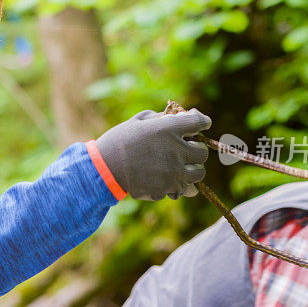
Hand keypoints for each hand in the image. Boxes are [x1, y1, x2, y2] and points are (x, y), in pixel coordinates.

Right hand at [95, 109, 210, 200]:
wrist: (105, 168)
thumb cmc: (119, 141)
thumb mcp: (138, 121)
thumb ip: (160, 118)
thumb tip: (177, 117)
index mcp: (169, 129)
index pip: (198, 121)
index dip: (203, 122)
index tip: (203, 124)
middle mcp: (176, 150)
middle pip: (203, 153)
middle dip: (197, 151)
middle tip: (188, 151)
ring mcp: (174, 172)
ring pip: (199, 174)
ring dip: (192, 170)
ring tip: (182, 169)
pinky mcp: (168, 189)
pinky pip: (183, 189)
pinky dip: (178, 186)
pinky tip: (167, 180)